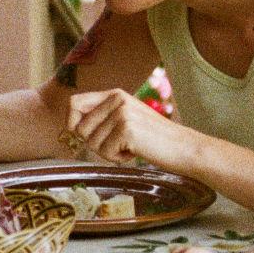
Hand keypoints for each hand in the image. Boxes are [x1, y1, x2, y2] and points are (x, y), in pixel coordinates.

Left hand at [65, 89, 182, 166]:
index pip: (74, 102)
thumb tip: (72, 126)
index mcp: (114, 94)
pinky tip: (135, 152)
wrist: (181, 147)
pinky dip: (118, 159)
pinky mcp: (127, 129)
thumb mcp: (125, 119)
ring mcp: (122, 113)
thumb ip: (102, 117)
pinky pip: (106, 153)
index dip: (72, 122)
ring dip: (109, 153)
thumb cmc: (152, 138)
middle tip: (118, 144)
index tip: (83, 136)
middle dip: (95, 144)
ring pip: (92, 143)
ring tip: (130, 147)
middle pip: (80, 128)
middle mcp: (117, 99)